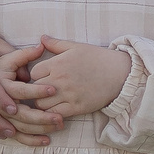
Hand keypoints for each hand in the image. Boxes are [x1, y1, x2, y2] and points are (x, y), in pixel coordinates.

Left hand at [19, 35, 133, 125]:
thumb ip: (56, 44)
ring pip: (41, 105)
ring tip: (49, 101)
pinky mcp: (77, 107)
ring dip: (42, 103)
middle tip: (41, 91)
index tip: (42, 78)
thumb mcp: (76, 47)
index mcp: (58, 63)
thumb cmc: (98, 58)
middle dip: (35, 90)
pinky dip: (52, 113)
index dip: (35, 76)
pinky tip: (57, 109)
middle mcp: (61, 79)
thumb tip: (41, 38)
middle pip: (34, 89)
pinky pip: (55, 114)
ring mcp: (68, 95)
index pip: (33, 73)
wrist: (120, 73)